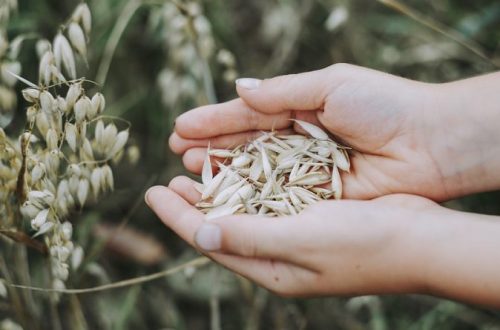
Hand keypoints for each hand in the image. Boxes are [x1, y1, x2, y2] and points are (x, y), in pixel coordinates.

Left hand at [146, 177, 499, 306]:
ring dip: (218, 191)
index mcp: (270, 269)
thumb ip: (250, 236)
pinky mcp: (312, 217)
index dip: (177, 217)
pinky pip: (269, 201)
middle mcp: (278, 256)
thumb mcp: (300, 241)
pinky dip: (249, 185)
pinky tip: (240, 169)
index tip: (151, 192)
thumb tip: (199, 233)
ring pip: (244, 212)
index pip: (210, 241)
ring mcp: (295, 237)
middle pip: (222, 227)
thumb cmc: (363, 244)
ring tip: (194, 171)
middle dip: (192, 205)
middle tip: (167, 181)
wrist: (419, 240)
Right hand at [170, 64, 459, 199]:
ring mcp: (305, 171)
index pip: (248, 115)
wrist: (430, 143)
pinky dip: (251, 196)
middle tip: (177, 152)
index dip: (214, 121)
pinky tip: (224, 196)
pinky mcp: (317, 196)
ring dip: (223, 171)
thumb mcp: (330, 85)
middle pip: (246, 145)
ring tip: (190, 171)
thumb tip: (239, 89)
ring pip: (255, 172)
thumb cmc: (383, 105)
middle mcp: (297, 141)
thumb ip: (282, 92)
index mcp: (299, 108)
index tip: (181, 127)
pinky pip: (277, 196)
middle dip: (212, 147)